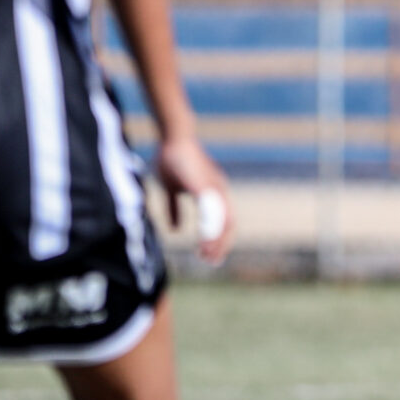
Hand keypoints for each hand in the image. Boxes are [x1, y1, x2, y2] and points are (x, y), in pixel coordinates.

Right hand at [155, 135, 234, 263]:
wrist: (173, 137)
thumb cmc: (173, 160)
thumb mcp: (171, 189)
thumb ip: (174, 209)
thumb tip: (174, 229)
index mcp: (212, 194)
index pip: (223, 222)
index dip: (218, 239)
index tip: (209, 255)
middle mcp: (218, 193)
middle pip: (228, 225)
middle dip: (221, 245)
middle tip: (211, 262)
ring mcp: (214, 189)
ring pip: (222, 221)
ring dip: (216, 241)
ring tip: (207, 256)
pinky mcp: (205, 186)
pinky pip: (211, 212)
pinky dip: (210, 228)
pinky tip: (203, 241)